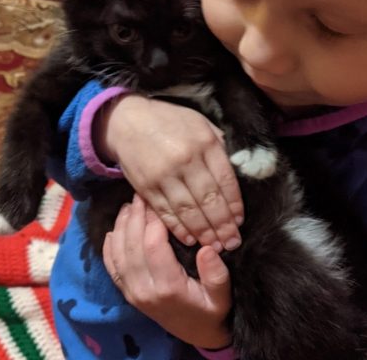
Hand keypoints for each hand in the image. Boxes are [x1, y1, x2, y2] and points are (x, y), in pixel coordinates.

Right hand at [95, 94, 242, 250]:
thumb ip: (219, 146)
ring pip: (188, 210)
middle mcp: (186, 160)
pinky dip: (178, 229)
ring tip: (215, 246)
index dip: (234, 204)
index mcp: (204, 143)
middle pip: (209, 200)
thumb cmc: (170, 121)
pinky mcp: (145, 188)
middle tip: (232, 243)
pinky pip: (165, 212)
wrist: (127, 121)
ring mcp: (164, 175)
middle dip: (223, 225)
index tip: (239, 221)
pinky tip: (190, 240)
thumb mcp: (201, 123)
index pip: (226, 180)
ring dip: (203, 232)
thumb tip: (237, 172)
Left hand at [102, 195, 231, 348]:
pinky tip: (114, 229)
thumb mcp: (222, 296)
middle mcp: (144, 290)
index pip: (154, 246)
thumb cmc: (212, 311)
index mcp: (168, 287)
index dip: (154, 221)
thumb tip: (207, 248)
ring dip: (121, 226)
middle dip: (135, 217)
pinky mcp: (127, 293)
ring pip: (119, 253)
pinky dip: (109, 246)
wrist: (197, 334)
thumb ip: (216, 275)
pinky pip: (112, 267)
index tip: (160, 201)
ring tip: (129, 205)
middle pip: (132, 245)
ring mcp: (132, 292)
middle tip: (141, 194)